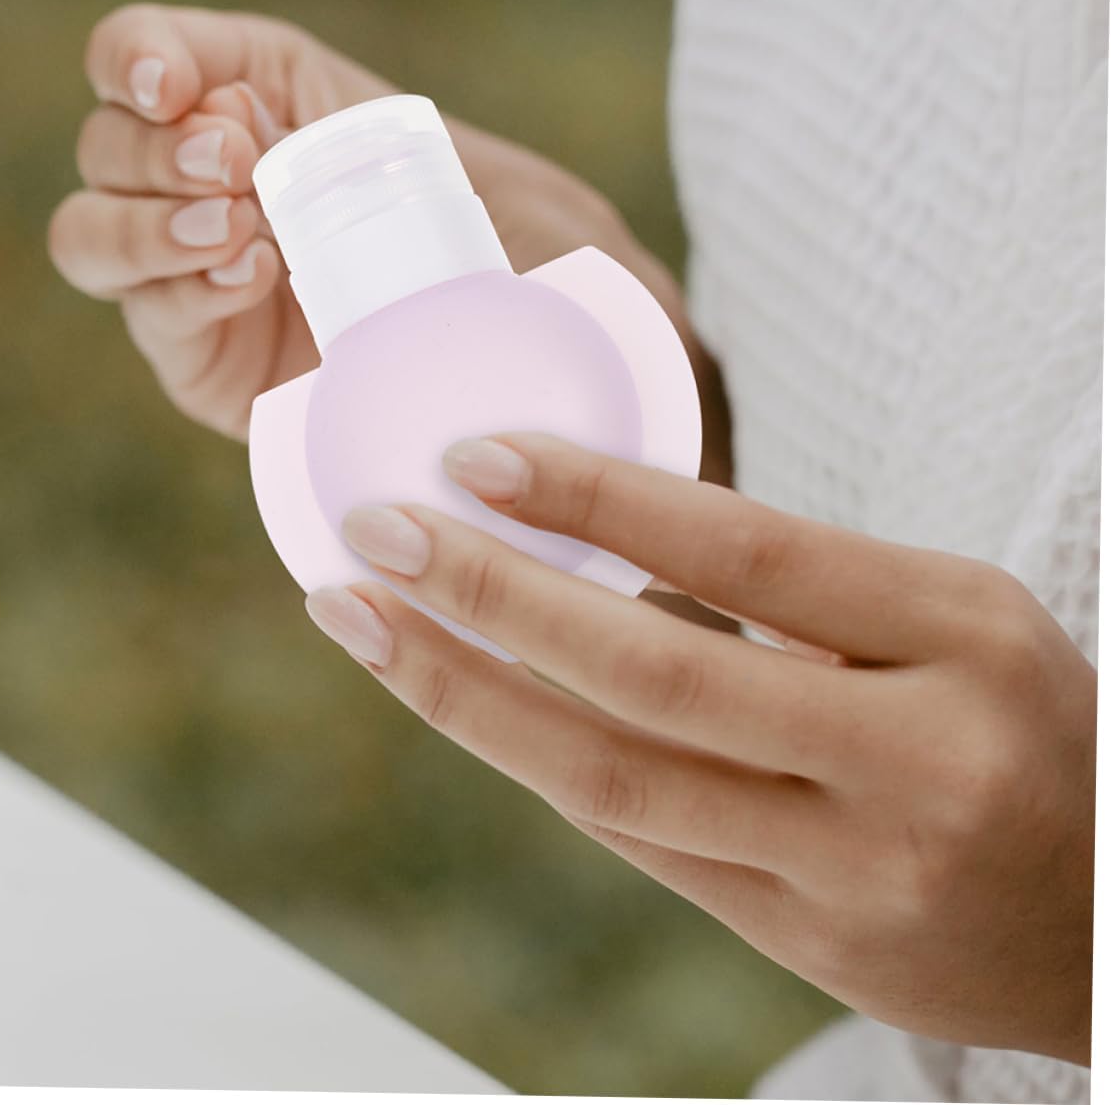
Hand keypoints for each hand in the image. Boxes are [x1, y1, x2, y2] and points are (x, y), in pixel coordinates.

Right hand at [48, 5, 708, 446]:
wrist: (518, 377)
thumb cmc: (521, 261)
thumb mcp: (504, 184)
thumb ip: (455, 160)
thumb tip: (403, 144)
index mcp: (267, 110)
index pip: (150, 59)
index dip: (141, 57)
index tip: (180, 84)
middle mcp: (212, 186)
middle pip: (108, 147)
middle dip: (156, 150)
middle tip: (237, 165)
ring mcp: (194, 275)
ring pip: (91, 233)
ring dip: (148, 225)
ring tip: (239, 229)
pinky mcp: (198, 356)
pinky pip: (146, 316)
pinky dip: (181, 292)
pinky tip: (249, 278)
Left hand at [304, 433, 1094, 1065]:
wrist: (1110, 915)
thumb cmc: (1022, 723)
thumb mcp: (956, 619)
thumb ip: (799, 585)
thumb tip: (606, 536)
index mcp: (957, 635)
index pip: (745, 551)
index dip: (597, 500)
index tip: (473, 456)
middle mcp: (909, 758)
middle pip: (654, 674)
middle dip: (491, 596)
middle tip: (375, 533)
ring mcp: (852, 868)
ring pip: (614, 779)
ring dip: (466, 695)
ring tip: (363, 620)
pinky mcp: (805, 943)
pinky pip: (637, 839)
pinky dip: (535, 756)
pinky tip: (460, 694)